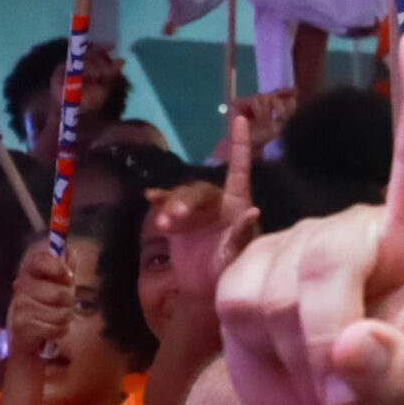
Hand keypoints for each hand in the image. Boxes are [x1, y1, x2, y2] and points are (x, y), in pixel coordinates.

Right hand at [6, 244, 74, 359]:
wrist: (25, 334)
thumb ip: (66, 265)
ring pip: (61, 313)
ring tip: (54, 317)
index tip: (68, 277)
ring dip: (64, 317)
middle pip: (61, 293)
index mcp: (31, 271)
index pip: (40, 259)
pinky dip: (59, 330)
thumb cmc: (46, 304)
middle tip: (60, 303)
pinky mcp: (22, 325)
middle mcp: (21, 286)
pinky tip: (50, 328)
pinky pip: (56, 327)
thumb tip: (69, 248)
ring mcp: (20, 306)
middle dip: (68, 301)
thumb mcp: (59, 282)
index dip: (57, 267)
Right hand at [149, 111, 258, 302]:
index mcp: (237, 205)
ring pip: (180, 196)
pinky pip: (165, 203)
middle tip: (174, 219)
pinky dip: (159, 200)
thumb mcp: (237, 256)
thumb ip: (241, 235)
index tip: (239, 119)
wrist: (205, 286)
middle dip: (185, 201)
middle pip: (199, 190)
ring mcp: (194, 210)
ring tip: (165, 226)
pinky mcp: (175, 219)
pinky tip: (150, 198)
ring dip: (171, 206)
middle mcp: (216, 202)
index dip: (239, 145)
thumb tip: (253, 210)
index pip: (239, 170)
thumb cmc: (229, 270)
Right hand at [213, 27, 403, 404]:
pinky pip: (237, 304)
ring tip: (321, 384)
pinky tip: (282, 367)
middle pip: (324, 263)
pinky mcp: (243, 269)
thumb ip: (390, 379)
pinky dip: (261, 353)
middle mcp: (358, 230)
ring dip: (295, 356)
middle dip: (327, 338)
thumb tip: (353, 345)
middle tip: (344, 398)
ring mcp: (295, 244)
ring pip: (275, 291)